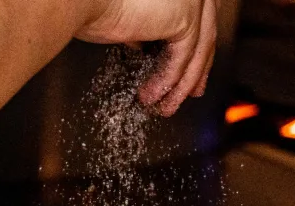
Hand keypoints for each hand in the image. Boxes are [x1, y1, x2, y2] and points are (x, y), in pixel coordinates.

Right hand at [76, 0, 216, 115]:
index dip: (194, 47)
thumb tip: (143, 44)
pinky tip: (151, 97)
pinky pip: (182, 59)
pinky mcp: (185, 17)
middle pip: (205, 32)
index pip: (195, 17)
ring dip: (181, 84)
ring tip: (164, 106)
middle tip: (192, 93)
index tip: (190, 72)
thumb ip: (141, 28)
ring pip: (197, 49)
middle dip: (199, 68)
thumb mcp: (124, 18)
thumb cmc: (89, 2)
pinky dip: (168, 82)